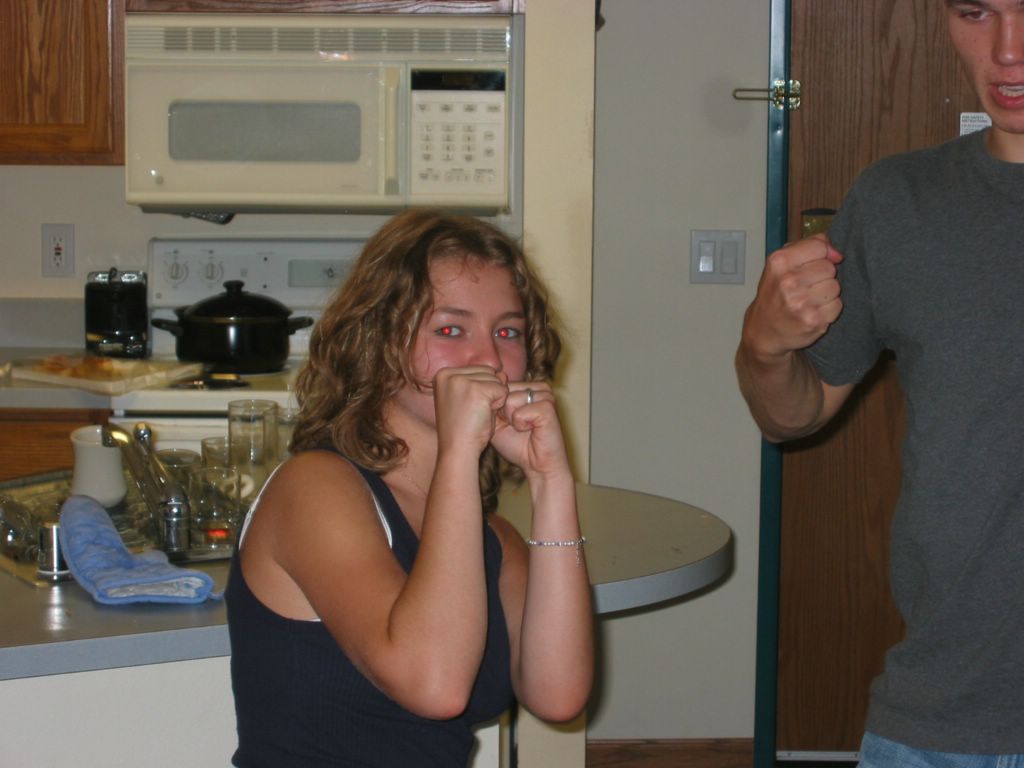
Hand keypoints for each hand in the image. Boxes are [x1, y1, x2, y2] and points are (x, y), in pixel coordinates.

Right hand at [432, 366, 509, 457]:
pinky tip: (485, 415)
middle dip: (488, 392)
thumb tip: (502, 373)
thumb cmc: (463, 429)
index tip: (467, 407)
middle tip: (474, 412)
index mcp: (443, 374)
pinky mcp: (475, 390)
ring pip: (496, 379)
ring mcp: (461, 380)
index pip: (478, 370)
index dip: (481, 390)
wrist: (457, 450)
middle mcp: (448, 374)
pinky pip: (502, 390)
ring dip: (494, 398)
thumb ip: (482, 381)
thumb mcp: (467, 399)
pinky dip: (499, 404)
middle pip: (488, 371)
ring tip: (478, 413)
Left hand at [489, 382, 571, 480]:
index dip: (497, 407)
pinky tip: (532, 430)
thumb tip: (487, 385)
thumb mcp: (497, 420)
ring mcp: (545, 395)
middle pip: (504, 390)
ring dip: (513, 419)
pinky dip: (520, 425)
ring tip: (526, 428)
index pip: (500, 385)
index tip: (508, 422)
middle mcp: (538, 387)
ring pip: (511, 399)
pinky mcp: (548, 407)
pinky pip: (520, 413)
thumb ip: (491, 402)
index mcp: (528, 387)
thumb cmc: (517, 445)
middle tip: (518, 426)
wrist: (537, 465)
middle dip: (504, 412)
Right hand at [742, 233, 843, 360]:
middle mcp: (788, 282)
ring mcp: (801, 303)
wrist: (764, 330)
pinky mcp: (813, 320)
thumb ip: (809, 246)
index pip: (819, 247)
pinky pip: (837, 305)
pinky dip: (828, 309)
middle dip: (821, 276)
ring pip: (835, 286)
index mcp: (779, 262)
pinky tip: (813, 311)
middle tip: (806, 286)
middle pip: (829, 268)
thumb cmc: (775, 293)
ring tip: (809, 299)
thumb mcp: (780, 263)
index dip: (820, 254)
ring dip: (826, 293)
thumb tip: (837, 254)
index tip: (810, 264)